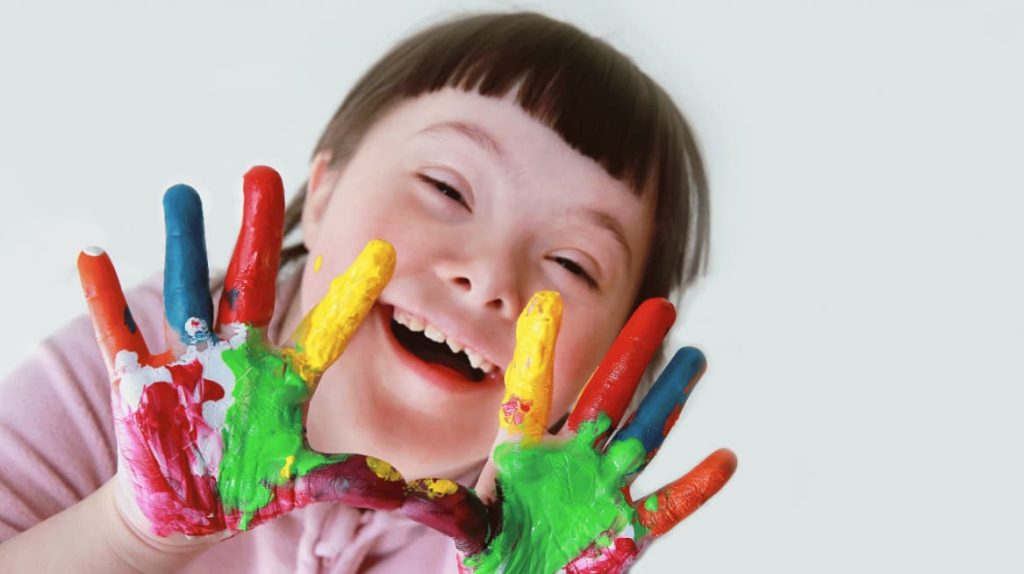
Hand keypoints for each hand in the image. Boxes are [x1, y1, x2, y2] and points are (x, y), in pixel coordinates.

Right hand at [77, 166, 405, 539]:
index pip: (326, 330)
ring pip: (186, 291)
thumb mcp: (302, 480)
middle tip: (261, 172)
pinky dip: (106, 300)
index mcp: (285, 377)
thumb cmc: (251, 481)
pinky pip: (121, 334)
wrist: (190, 501)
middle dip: (256, 233)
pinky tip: (94, 257)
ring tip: (181, 191)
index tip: (383, 251)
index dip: (351, 295)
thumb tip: (404, 490)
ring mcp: (190, 361)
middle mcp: (241, 355)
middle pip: (251, 284)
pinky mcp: (141, 380)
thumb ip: (347, 477)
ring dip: (182, 244)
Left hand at [402, 292, 736, 573]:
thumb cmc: (492, 556)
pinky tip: (724, 458)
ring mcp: (604, 490)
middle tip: (661, 305)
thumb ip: (438, 508)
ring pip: (645, 433)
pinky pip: (669, 505)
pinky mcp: (629, 530)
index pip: (533, 393)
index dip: (538, 351)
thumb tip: (381, 487)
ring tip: (696, 357)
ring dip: (671, 398)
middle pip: (608, 394)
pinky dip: (697, 486)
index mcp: (526, 453)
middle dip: (633, 351)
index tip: (543, 302)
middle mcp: (572, 459)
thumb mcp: (465, 527)